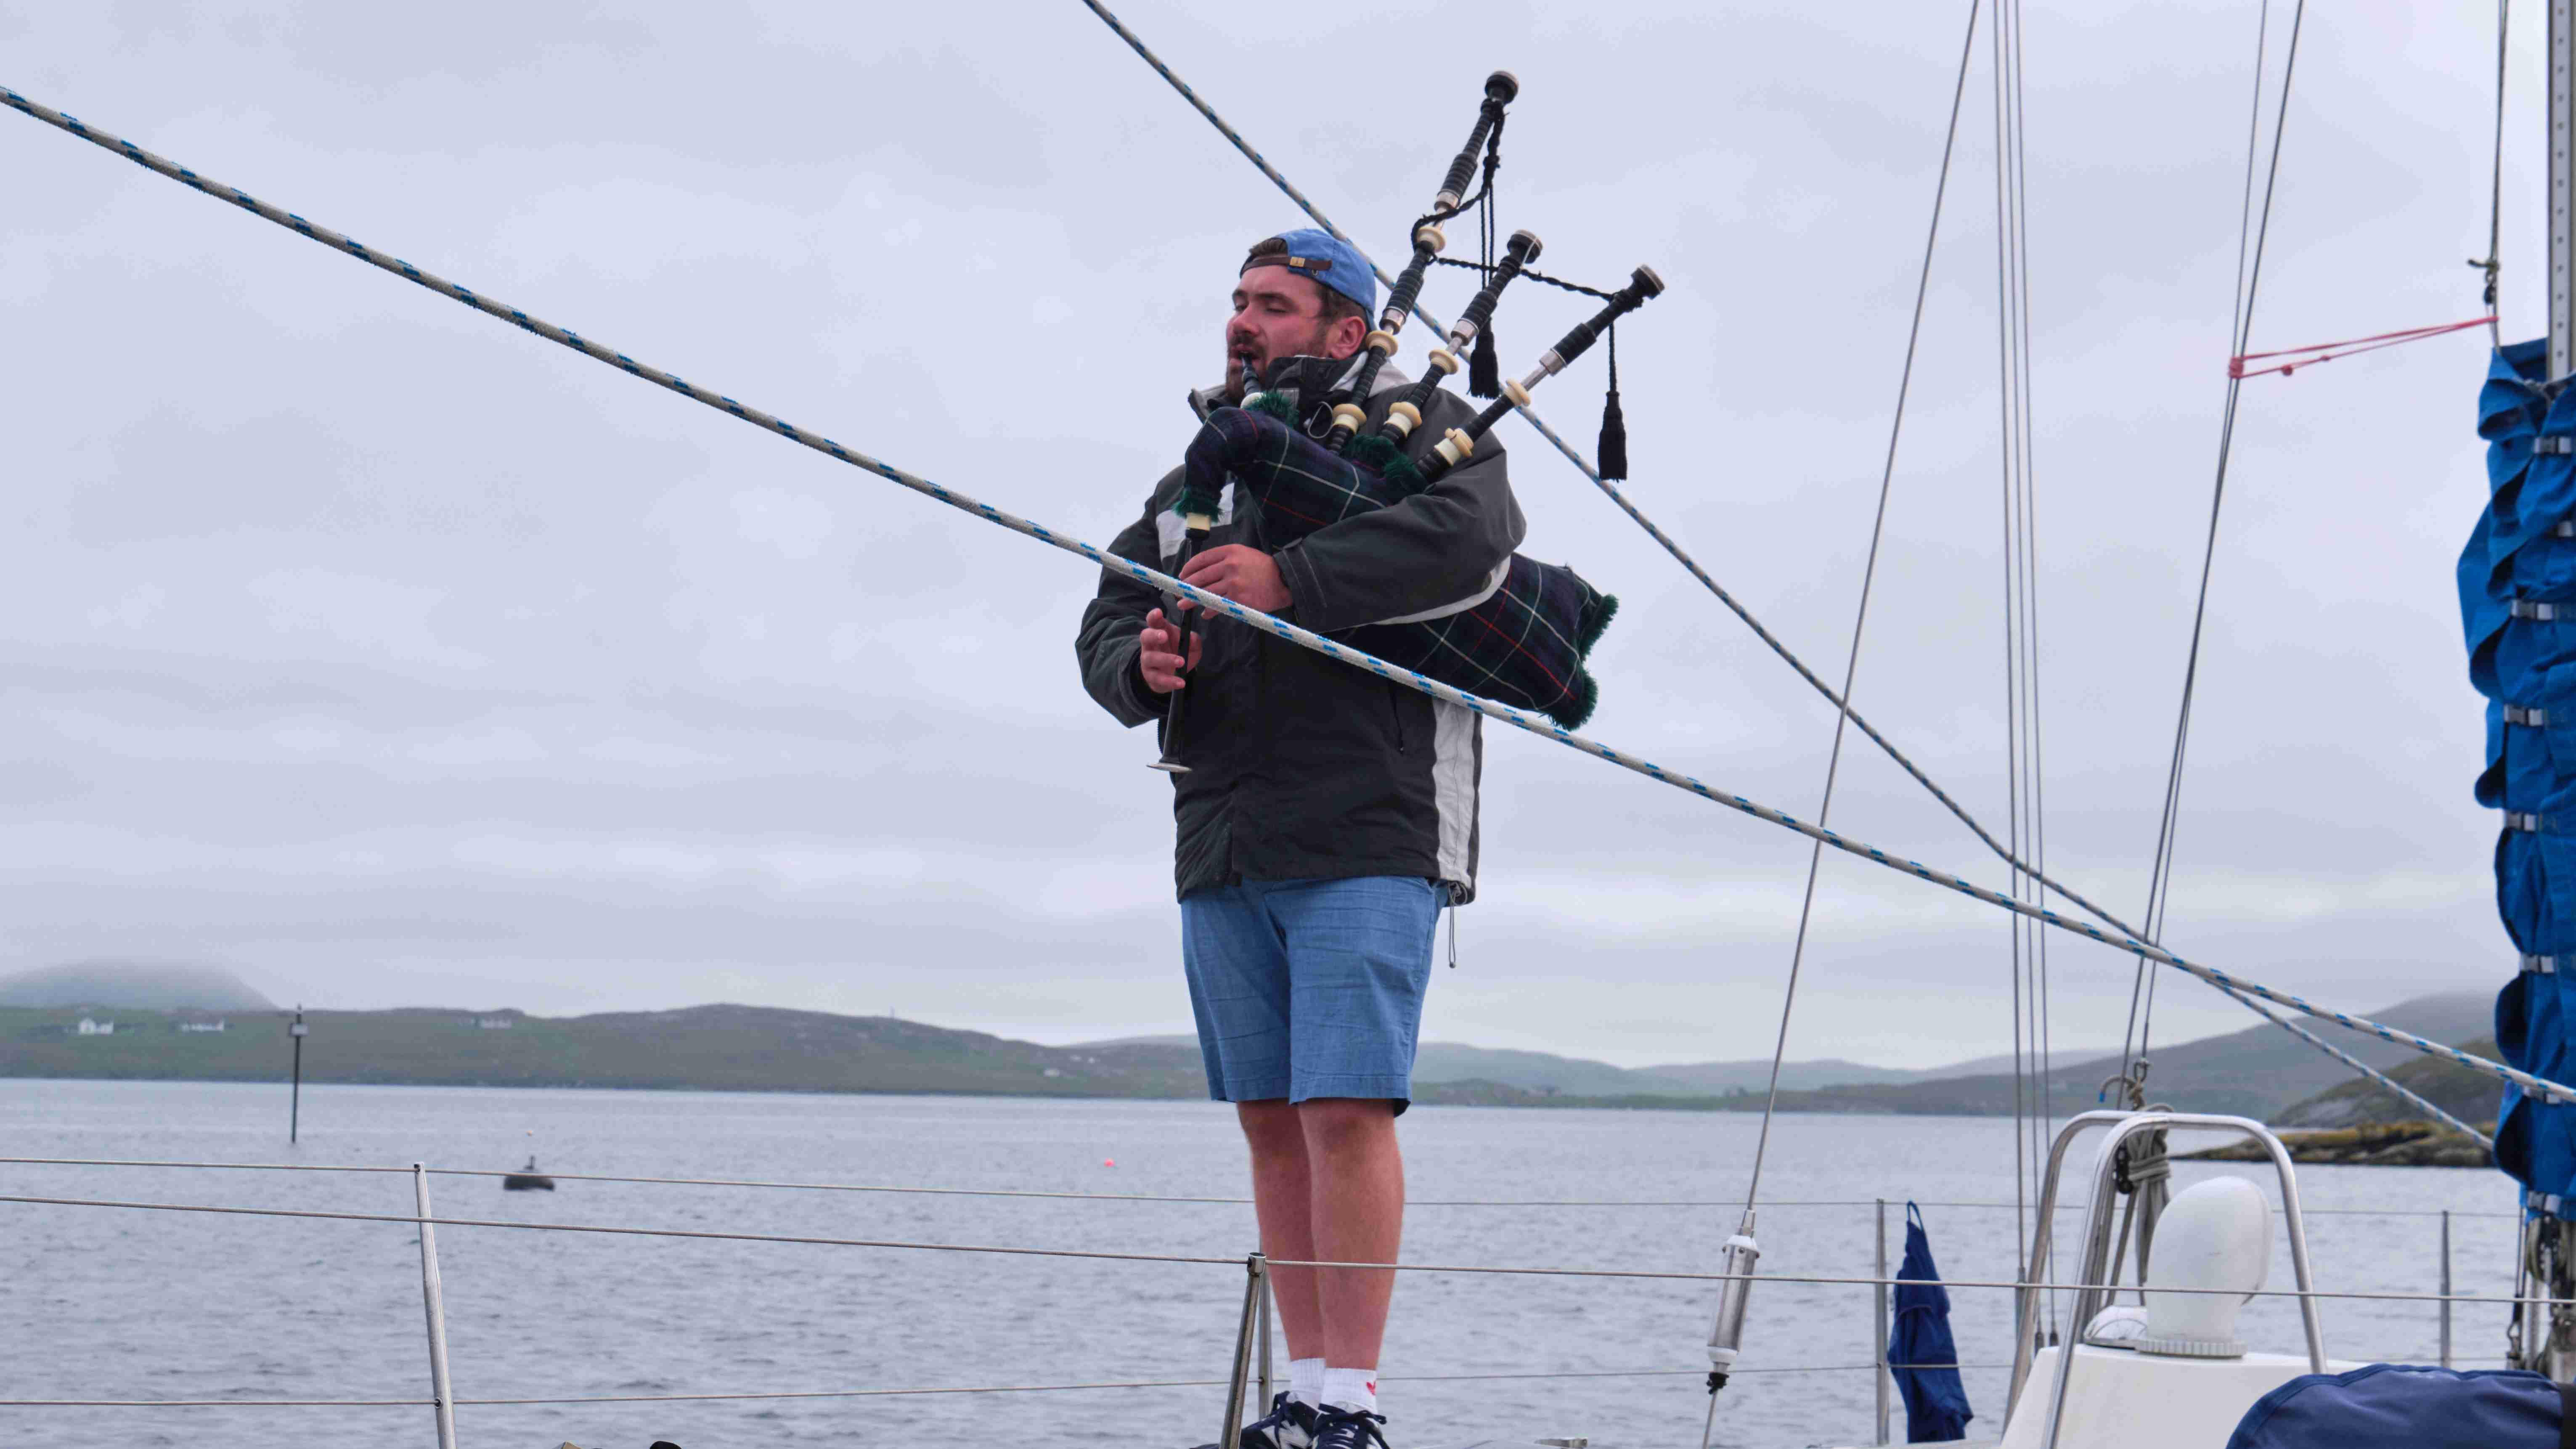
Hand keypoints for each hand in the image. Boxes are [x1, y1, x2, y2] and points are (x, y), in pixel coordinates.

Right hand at [1138, 608, 1204, 694]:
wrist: (1171, 675)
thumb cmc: (1179, 653)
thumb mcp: (1191, 646)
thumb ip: (1194, 640)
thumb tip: (1192, 638)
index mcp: (1159, 631)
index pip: (1153, 621)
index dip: (1154, 616)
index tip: (1158, 613)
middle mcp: (1150, 644)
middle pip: (1145, 636)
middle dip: (1154, 635)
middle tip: (1164, 636)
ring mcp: (1148, 660)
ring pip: (1151, 658)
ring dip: (1166, 659)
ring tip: (1181, 661)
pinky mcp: (1151, 676)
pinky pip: (1159, 678)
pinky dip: (1170, 681)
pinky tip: (1181, 682)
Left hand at [1177, 544, 1291, 613]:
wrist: (1284, 580)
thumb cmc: (1263, 569)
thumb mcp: (1244, 555)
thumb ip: (1225, 560)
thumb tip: (1204, 572)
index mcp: (1230, 552)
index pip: (1202, 559)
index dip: (1188, 568)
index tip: (1182, 575)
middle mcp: (1230, 565)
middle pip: (1200, 576)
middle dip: (1185, 586)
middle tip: (1178, 592)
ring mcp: (1234, 582)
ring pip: (1205, 592)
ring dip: (1191, 600)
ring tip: (1183, 605)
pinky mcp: (1238, 598)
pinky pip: (1218, 606)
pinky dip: (1209, 611)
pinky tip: (1205, 613)